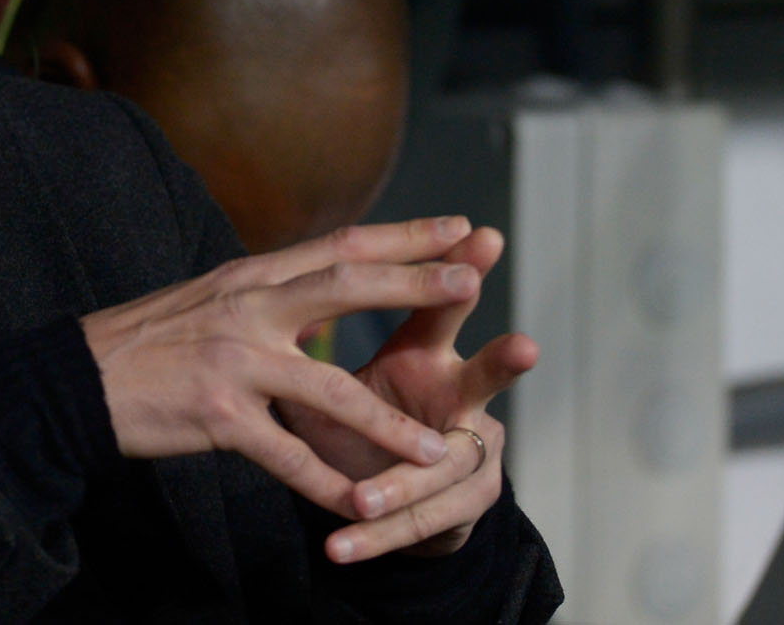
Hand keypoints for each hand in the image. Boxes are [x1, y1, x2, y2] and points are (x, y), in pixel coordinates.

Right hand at [81, 217, 481, 517]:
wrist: (78, 379)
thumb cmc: (148, 341)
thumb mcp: (209, 297)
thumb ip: (266, 294)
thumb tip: (316, 283)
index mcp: (250, 276)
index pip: (339, 245)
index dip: (402, 236)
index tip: (456, 227)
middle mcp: (248, 308)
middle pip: (345, 285)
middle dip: (414, 282)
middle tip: (472, 280)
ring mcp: (234, 362)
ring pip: (330, 389)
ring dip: (391, 423)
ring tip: (444, 447)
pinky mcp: (219, 417)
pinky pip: (288, 457)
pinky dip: (328, 485)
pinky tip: (364, 506)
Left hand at [281, 224, 538, 563]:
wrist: (385, 494)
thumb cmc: (357, 416)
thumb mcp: (331, 377)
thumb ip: (309, 342)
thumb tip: (258, 289)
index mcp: (428, 353)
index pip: (441, 307)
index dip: (459, 271)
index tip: (480, 234)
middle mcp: (462, 395)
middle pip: (486, 376)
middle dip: (504, 362)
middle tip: (525, 346)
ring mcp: (473, 451)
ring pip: (444, 467)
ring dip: (400, 484)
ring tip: (360, 498)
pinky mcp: (465, 505)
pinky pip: (423, 524)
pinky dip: (375, 537)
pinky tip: (338, 548)